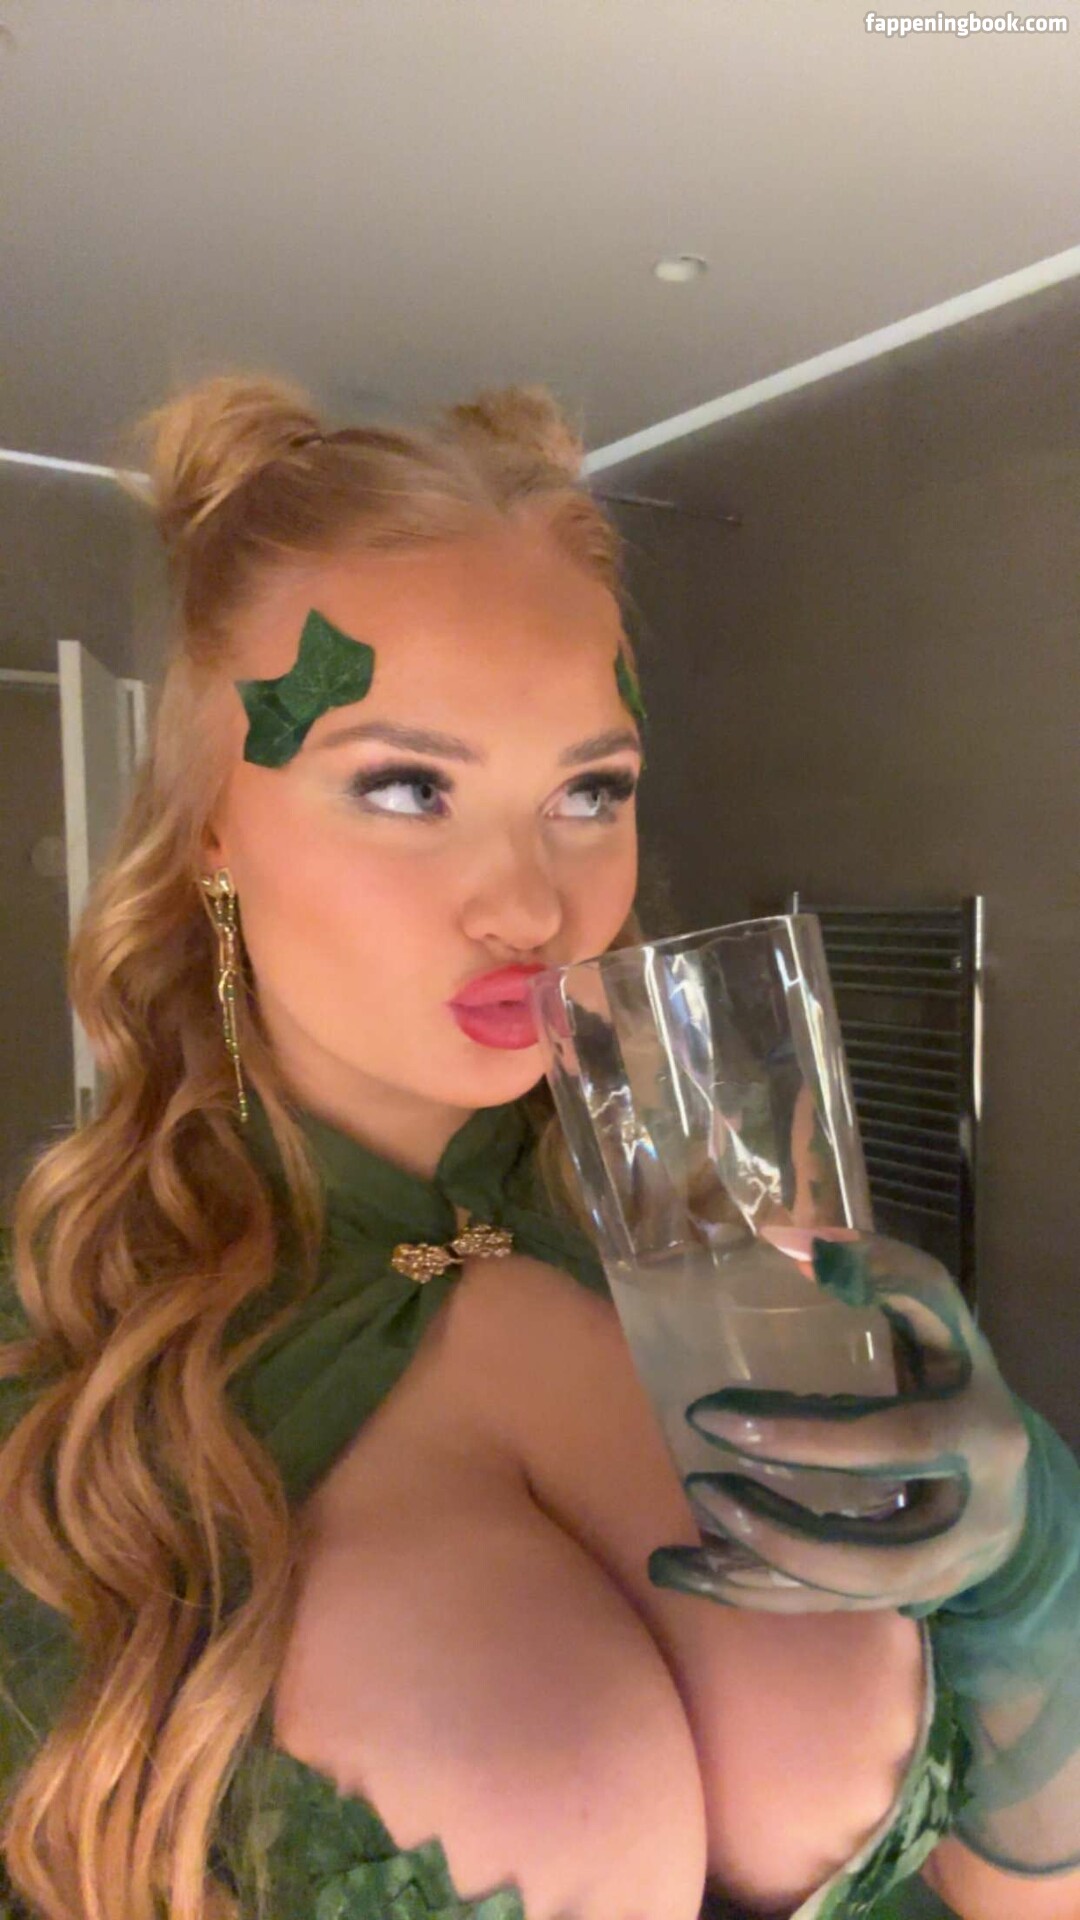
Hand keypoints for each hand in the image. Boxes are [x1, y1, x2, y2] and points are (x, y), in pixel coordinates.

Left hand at [649, 1234, 1030, 1613]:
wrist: (1009, 1491)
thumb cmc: (952, 1384)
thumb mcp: (939, 1325)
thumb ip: (886, 1279)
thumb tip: (785, 1241)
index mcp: (979, 1429)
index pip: (900, 1431)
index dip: (810, 1426)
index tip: (722, 1390)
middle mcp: (972, 1509)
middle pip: (879, 1525)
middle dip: (786, 1496)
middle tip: (704, 1442)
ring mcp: (942, 1567)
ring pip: (851, 1584)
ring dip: (763, 1555)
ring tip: (691, 1515)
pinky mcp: (905, 1598)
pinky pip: (826, 1608)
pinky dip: (755, 1593)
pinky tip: (691, 1569)